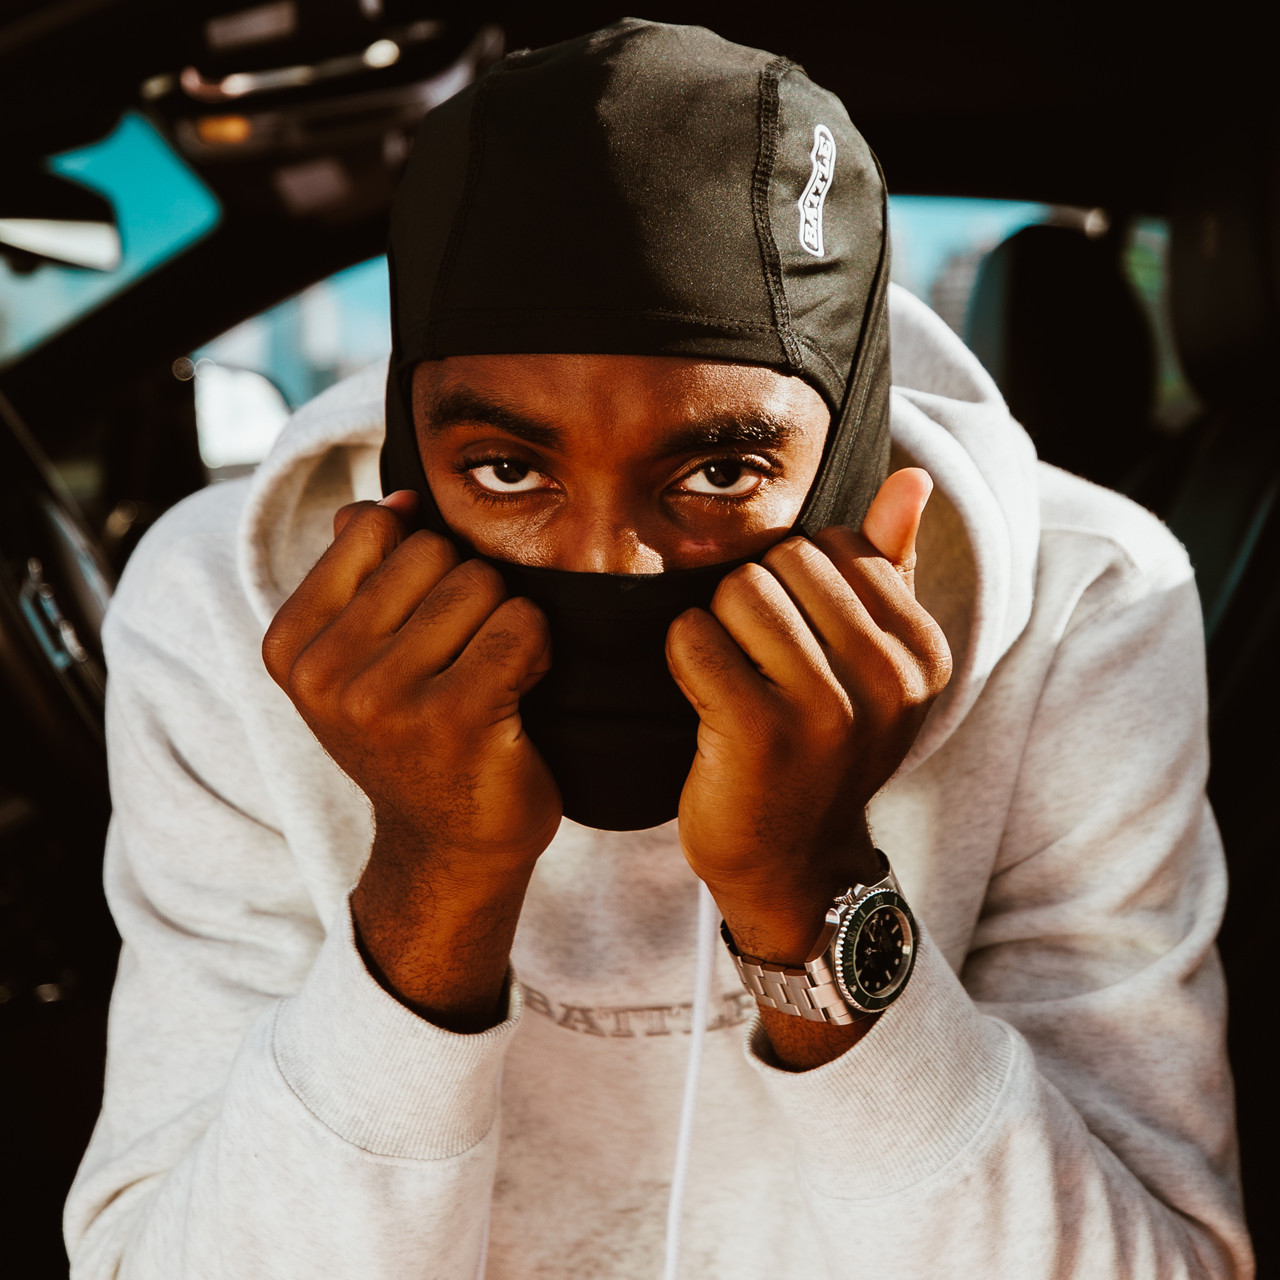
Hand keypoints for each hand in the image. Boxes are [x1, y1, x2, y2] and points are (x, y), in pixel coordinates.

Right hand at [262, 492, 559, 1027]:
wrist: (449, 845)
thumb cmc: (414, 737)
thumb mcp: (362, 659)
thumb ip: (359, 574)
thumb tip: (382, 502)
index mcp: (290, 645)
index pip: (374, 528)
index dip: (421, 561)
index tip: (423, 623)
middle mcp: (325, 672)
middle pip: (433, 552)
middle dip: (467, 592)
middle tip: (463, 656)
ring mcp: (384, 698)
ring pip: (481, 584)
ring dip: (504, 624)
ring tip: (488, 677)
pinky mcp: (453, 718)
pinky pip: (520, 625)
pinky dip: (535, 651)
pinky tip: (518, 692)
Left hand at [666, 469, 950, 966]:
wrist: (795, 864)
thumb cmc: (824, 749)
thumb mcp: (875, 667)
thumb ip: (892, 568)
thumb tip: (910, 479)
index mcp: (920, 651)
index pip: (836, 546)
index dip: (796, 585)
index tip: (800, 647)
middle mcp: (887, 679)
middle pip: (782, 560)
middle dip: (754, 601)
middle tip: (762, 668)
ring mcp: (826, 709)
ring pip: (738, 591)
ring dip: (718, 629)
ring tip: (736, 682)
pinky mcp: (758, 733)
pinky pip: (693, 638)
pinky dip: (685, 660)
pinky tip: (707, 702)